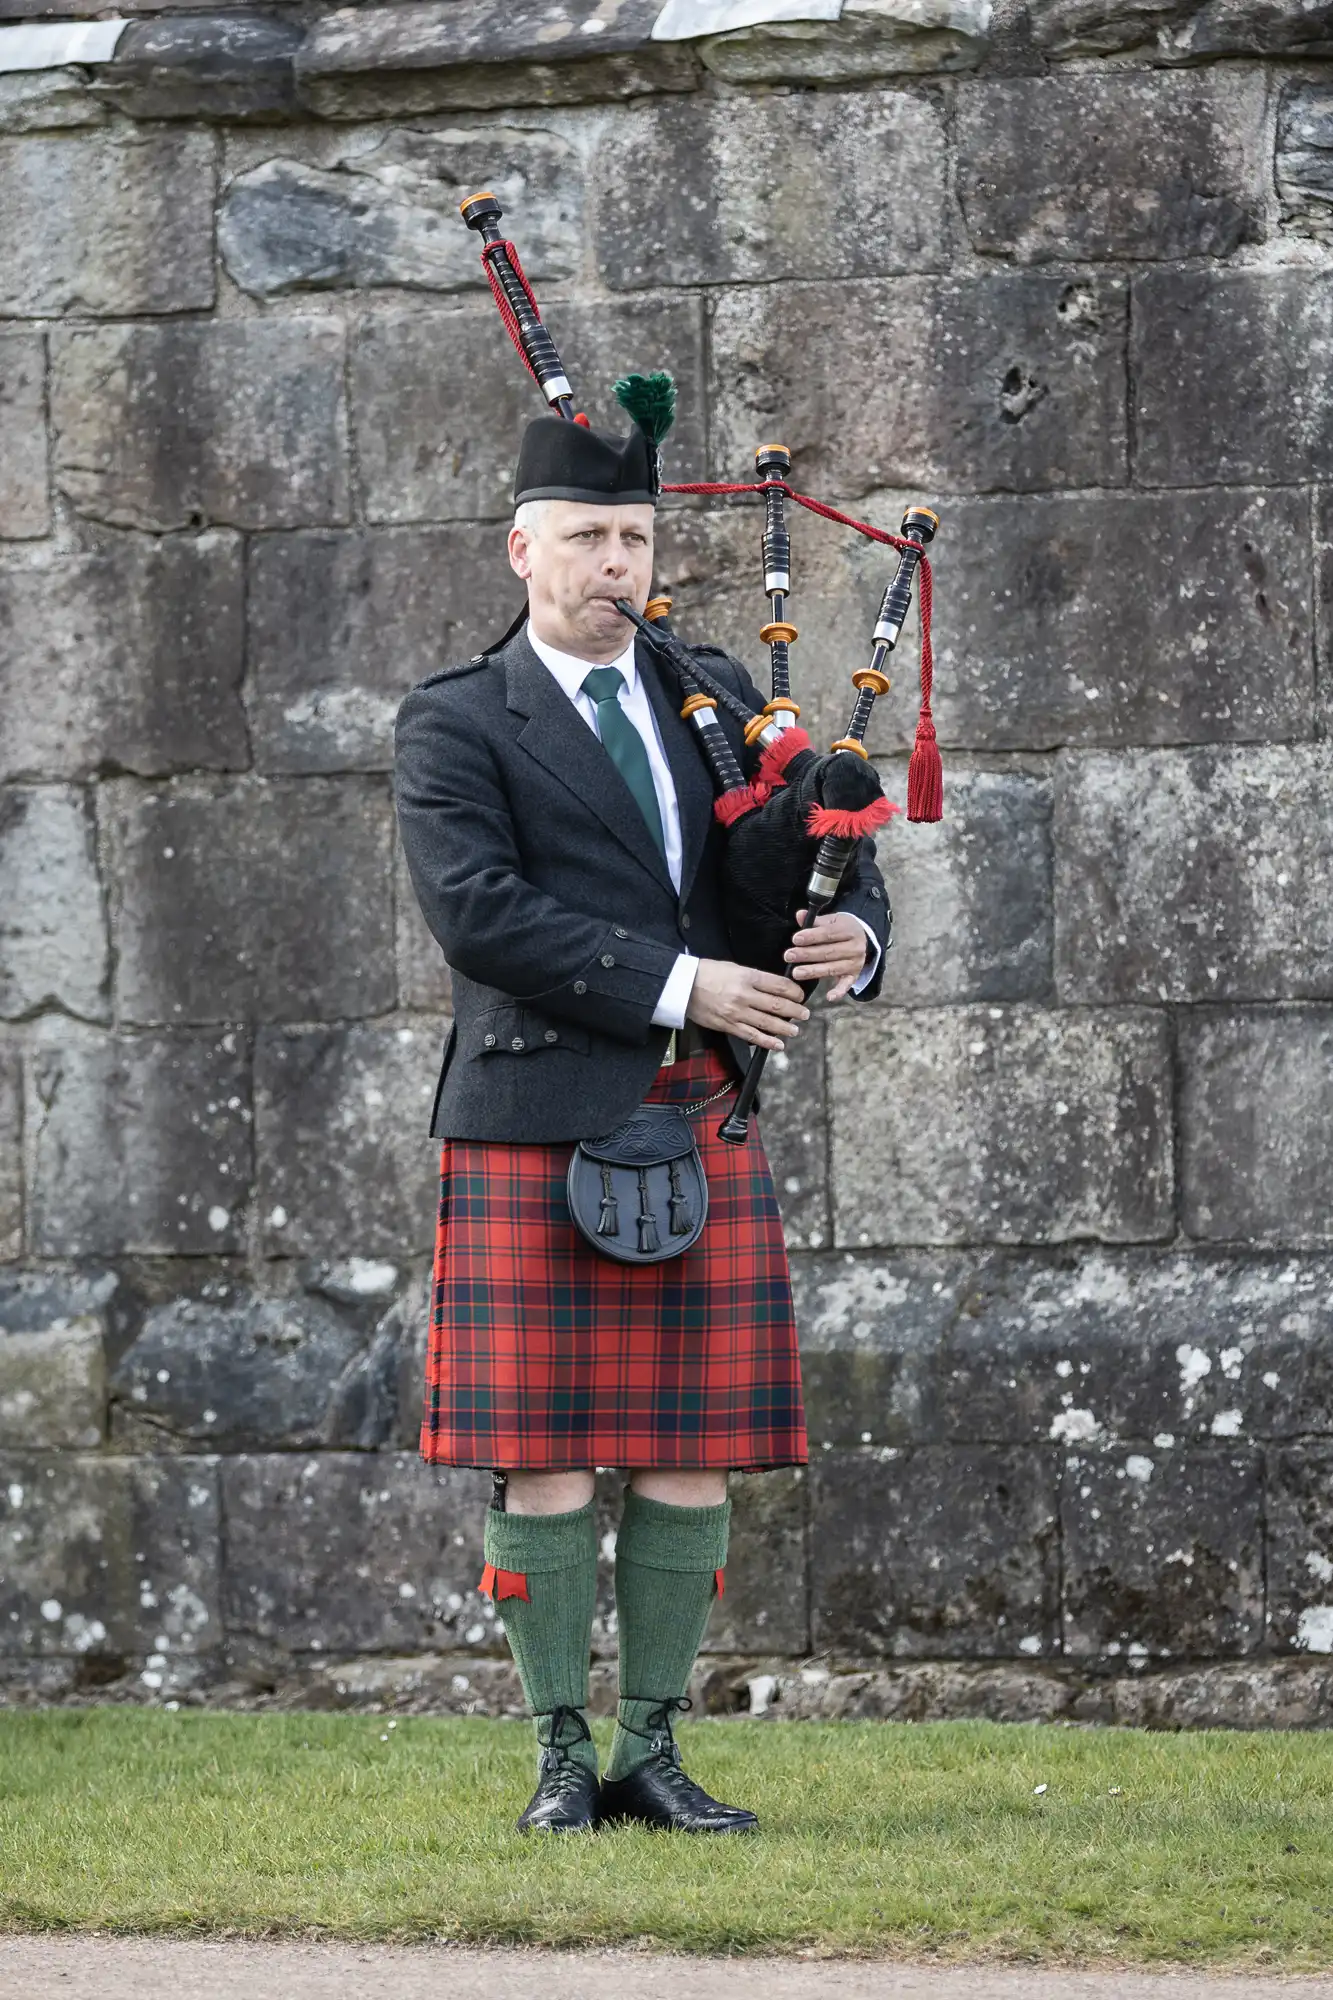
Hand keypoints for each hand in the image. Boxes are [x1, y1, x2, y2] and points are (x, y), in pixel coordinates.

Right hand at [685, 959, 809, 1052]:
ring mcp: (736, 1012)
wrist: (683, 986)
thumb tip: (775, 988)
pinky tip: (778, 1044)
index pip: (778, 985)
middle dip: (795, 1011)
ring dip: (785, 1028)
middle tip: (805, 1014)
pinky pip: (752, 1036)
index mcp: (747, 976)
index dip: (794, 992)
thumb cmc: (707, 973)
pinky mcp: (728, 1025)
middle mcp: (744, 995)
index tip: (800, 996)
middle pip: (777, 1005)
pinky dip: (767, 1042)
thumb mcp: (734, 968)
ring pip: (768, 1022)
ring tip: (795, 1030)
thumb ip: (754, 978)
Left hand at [784, 910, 868, 1001]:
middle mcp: (855, 947)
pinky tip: (829, 997)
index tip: (795, 939)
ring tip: (796, 973)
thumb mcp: (830, 920)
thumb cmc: (839, 928)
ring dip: (813, 971)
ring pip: (832, 968)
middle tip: (789, 956)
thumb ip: (814, 920)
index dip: (811, 936)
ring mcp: (855, 963)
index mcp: (849, 929)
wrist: (862, 937)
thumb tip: (799, 915)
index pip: (828, 933)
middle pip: (828, 952)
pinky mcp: (854, 975)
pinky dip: (839, 992)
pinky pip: (846, 985)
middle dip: (807, 954)